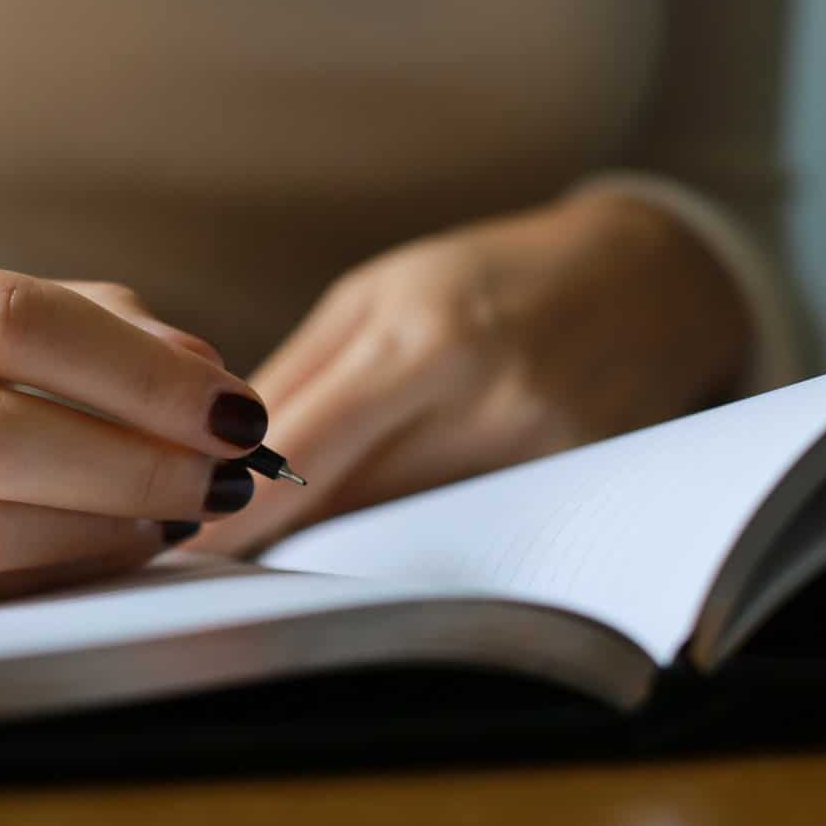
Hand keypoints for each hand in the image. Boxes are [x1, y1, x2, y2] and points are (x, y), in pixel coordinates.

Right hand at [0, 243, 269, 618]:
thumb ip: (82, 328)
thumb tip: (206, 380)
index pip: (4, 319)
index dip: (135, 370)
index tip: (234, 406)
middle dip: (136, 459)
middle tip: (228, 478)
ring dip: (109, 526)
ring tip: (179, 513)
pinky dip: (59, 570)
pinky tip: (110, 547)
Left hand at [191, 189, 751, 554]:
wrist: (649, 279)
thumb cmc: (488, 277)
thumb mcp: (379, 295)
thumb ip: (299, 376)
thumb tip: (210, 450)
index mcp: (422, 340)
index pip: (304, 453)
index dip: (234, 508)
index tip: (176, 542)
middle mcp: (483, 402)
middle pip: (347, 508)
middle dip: (272, 533)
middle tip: (205, 549)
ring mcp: (534, 456)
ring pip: (394, 531)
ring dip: (331, 539)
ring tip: (282, 537)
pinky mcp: (569, 492)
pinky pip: (454, 533)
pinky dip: (403, 536)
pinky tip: (375, 530)